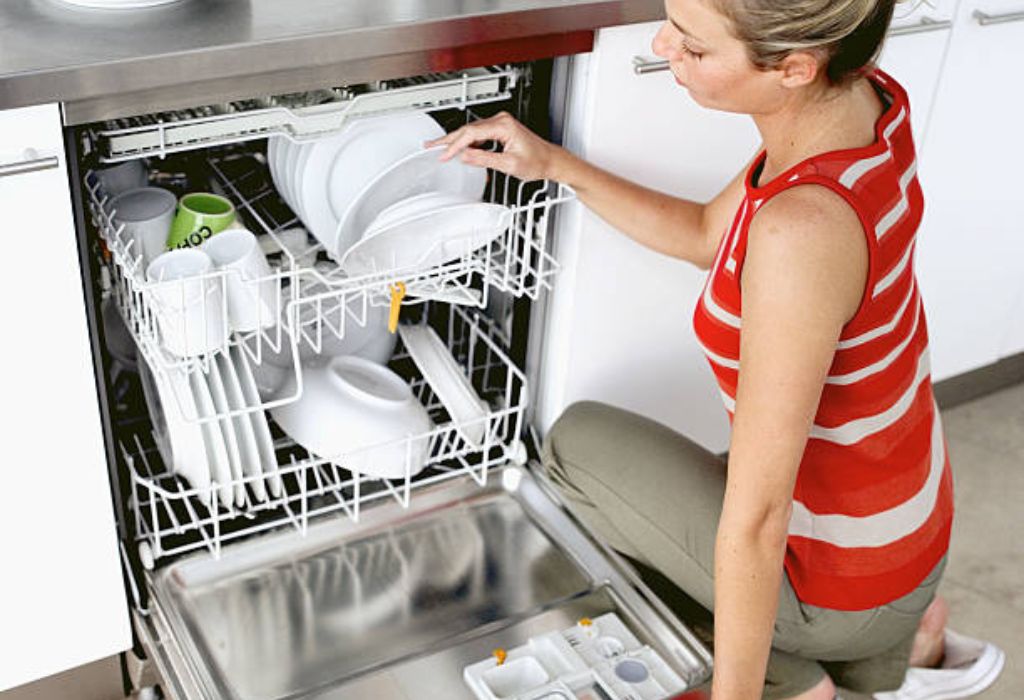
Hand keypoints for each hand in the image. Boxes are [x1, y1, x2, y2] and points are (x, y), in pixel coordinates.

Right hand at [426, 111, 561, 181]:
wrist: (550, 160)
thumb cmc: (537, 161)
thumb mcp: (508, 164)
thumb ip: (484, 159)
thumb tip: (465, 156)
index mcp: (503, 125)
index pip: (471, 134)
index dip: (455, 145)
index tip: (444, 155)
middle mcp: (501, 120)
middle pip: (468, 129)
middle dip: (448, 139)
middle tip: (431, 146)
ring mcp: (500, 124)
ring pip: (471, 131)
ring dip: (456, 140)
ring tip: (440, 148)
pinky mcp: (500, 129)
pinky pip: (478, 134)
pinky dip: (467, 142)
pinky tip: (459, 149)